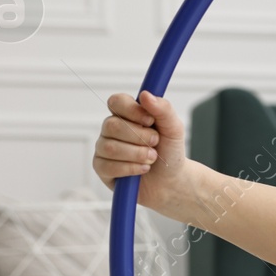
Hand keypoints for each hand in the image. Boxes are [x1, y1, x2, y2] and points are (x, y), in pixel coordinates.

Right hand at [92, 90, 190, 207]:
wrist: (172, 180)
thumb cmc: (170, 151)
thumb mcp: (173, 128)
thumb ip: (163, 109)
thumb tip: (145, 95)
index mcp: (127, 114)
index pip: (116, 102)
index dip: (131, 110)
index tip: (150, 121)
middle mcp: (112, 129)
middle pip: (112, 125)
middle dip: (139, 137)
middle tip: (155, 143)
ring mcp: (104, 148)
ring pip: (109, 147)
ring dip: (136, 154)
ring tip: (152, 158)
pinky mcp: (102, 168)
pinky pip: (107, 166)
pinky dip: (130, 168)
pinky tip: (143, 169)